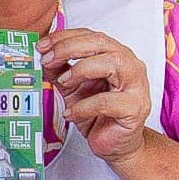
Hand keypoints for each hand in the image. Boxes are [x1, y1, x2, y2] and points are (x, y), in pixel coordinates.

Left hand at [38, 27, 150, 163]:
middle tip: (48, 59)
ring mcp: (136, 86)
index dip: (65, 37)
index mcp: (115, 55)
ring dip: (81, 69)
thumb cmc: (97, 113)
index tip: (43, 45)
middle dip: (70, 48)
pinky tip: (70, 113)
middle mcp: (129, 65)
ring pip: (112, 64)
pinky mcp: (134, 108)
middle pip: (102, 44)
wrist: (114, 143)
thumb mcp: (72, 88)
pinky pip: (107, 102)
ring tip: (63, 82)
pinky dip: (84, 106)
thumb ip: (60, 70)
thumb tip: (42, 56)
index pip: (91, 36)